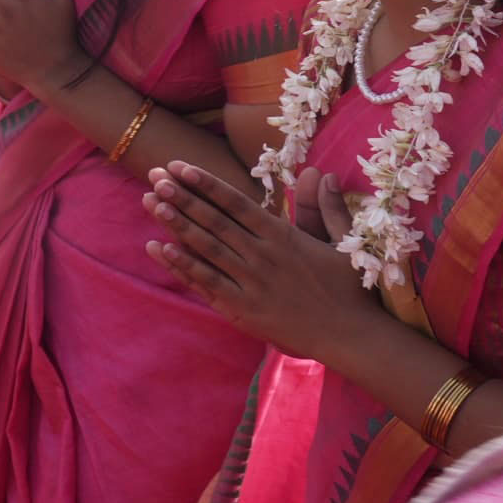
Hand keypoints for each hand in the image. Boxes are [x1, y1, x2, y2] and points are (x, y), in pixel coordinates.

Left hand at [144, 161, 382, 359]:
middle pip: (214, 221)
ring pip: (206, 248)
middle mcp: (262, 256)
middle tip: (154, 175)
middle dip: (182, 196)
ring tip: (151, 202)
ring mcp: (250, 283)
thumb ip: (327, 208)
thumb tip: (324, 174)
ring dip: (176, 224)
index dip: (206, 183)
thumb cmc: (348, 288)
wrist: (351, 336)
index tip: (180, 165)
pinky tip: (158, 248)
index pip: (236, 203)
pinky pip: (207, 283)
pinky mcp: (244, 310)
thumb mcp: (344, 243)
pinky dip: (183, 266)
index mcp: (283, 236)